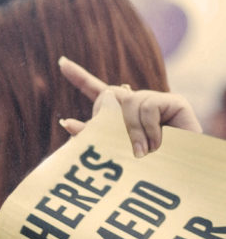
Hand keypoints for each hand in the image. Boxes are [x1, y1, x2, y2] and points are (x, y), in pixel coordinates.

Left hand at [58, 56, 202, 157]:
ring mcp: (152, 100)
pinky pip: (148, 108)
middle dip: (110, 121)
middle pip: (107, 96)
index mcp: (116, 114)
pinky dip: (149, 130)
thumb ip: (91, 137)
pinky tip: (157, 143)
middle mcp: (133, 102)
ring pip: (128, 104)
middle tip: (126, 146)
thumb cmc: (143, 167)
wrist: (177, 175)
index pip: (95, 91)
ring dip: (133, 133)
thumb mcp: (112, 151)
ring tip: (144, 152)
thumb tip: (66, 122)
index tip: (61, 63)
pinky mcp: (173, 101)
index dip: (79, 77)